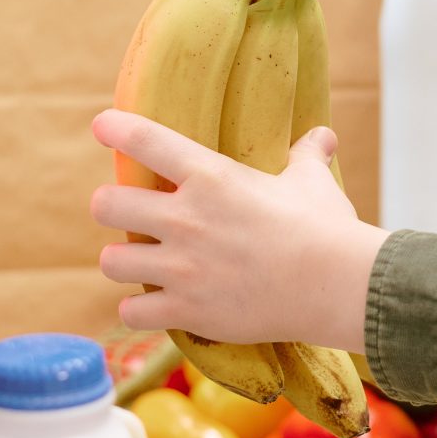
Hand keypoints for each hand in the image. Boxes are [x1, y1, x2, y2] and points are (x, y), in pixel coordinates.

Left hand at [90, 109, 388, 352]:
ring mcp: (181, 268)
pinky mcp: (186, 310)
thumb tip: (323, 135)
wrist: (334, 284)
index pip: (145, 141)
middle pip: (106, 203)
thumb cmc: (324, 226)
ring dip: (122, 259)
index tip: (102, 126)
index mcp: (211, 177)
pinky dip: (140, 308)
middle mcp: (185, 219)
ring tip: (140, 260)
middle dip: (111, 205)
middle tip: (129, 211)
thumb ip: (307, 155)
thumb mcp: (312, 180)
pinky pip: (132, 311)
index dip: (115, 128)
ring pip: (110, 260)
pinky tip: (155, 303)